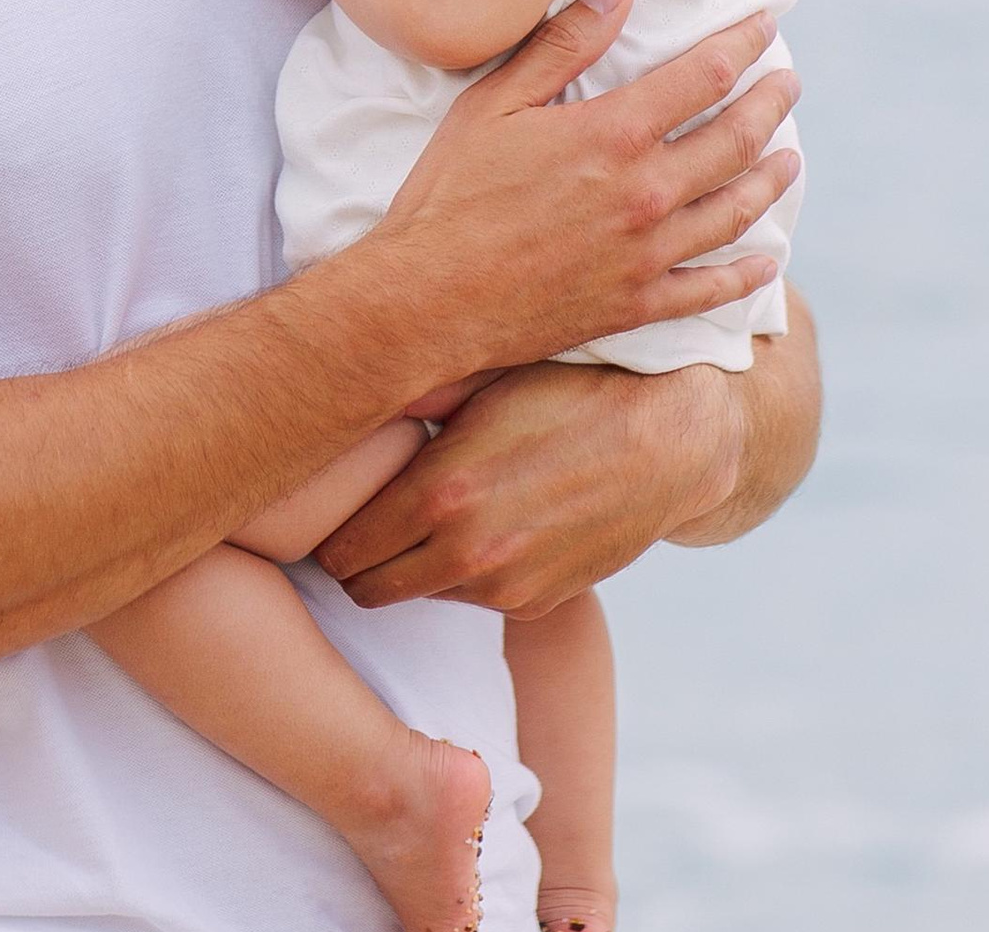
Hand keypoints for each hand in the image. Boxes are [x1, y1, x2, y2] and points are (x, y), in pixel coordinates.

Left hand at [316, 358, 740, 616]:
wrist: (665, 442)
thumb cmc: (561, 392)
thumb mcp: (478, 382)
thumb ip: (407, 400)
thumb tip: (340, 388)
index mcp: (439, 493)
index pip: (339, 547)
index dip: (323, 530)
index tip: (324, 507)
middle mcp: (467, 553)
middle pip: (365, 588)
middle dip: (354, 558)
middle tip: (358, 520)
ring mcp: (505, 588)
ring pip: (416, 594)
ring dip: (409, 564)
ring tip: (421, 515)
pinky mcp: (536, 605)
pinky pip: (470, 598)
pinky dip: (461, 573)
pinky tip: (477, 526)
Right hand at [344, 0, 799, 381]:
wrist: (431, 296)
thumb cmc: (452, 192)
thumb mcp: (493, 103)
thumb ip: (562, 44)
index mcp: (612, 135)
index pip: (702, 77)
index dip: (740, 46)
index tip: (763, 26)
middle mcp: (646, 193)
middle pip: (734, 141)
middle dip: (769, 106)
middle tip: (788, 85)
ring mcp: (648, 253)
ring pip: (735, 212)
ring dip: (770, 181)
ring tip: (789, 159)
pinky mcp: (637, 303)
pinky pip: (711, 289)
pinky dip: (746, 275)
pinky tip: (766, 262)